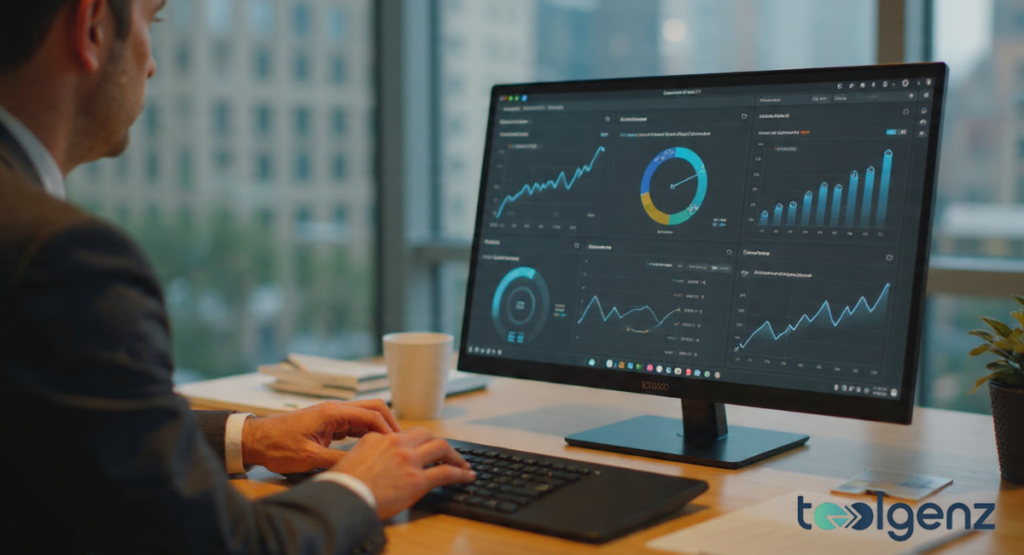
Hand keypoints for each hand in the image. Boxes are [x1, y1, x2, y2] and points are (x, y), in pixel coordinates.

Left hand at [242, 400, 400, 473]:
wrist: (256, 440)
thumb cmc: (278, 446)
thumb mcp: (309, 458)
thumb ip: (338, 460)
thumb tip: (362, 466)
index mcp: (333, 413)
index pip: (372, 415)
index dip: (389, 429)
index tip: (400, 444)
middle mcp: (335, 409)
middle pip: (373, 408)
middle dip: (389, 423)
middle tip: (400, 442)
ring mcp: (332, 415)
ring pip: (364, 415)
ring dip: (378, 428)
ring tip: (390, 446)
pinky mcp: (328, 423)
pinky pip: (354, 423)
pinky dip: (366, 432)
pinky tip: (371, 446)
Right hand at [333, 428, 475, 518]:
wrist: (341, 499)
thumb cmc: (341, 485)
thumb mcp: (350, 458)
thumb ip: (367, 452)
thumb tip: (374, 458)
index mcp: (379, 438)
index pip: (406, 435)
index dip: (419, 443)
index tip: (425, 449)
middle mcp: (396, 444)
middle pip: (427, 435)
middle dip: (440, 444)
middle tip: (447, 454)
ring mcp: (408, 461)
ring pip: (441, 448)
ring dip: (454, 455)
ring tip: (462, 464)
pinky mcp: (417, 480)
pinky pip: (446, 472)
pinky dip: (461, 473)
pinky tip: (467, 476)